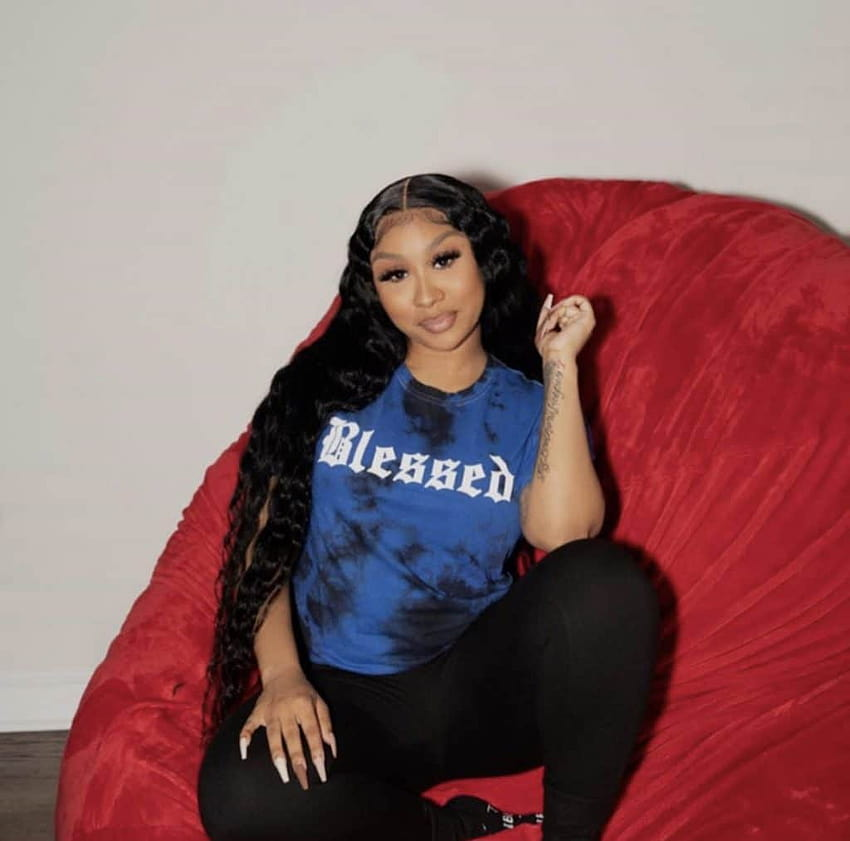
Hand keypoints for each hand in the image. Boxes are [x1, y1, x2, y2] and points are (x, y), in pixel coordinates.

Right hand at [239, 668, 336, 790]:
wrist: (282, 673)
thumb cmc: (304, 692)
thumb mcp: (319, 702)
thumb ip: (326, 724)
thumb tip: (332, 749)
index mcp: (304, 706)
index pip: (312, 732)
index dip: (317, 753)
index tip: (321, 772)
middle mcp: (286, 710)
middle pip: (292, 737)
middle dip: (298, 760)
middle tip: (303, 780)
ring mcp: (270, 712)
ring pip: (273, 736)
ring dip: (278, 756)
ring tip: (283, 775)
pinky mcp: (257, 713)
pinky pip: (248, 726)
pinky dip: (244, 739)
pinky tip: (244, 754)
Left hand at [535, 293, 594, 363]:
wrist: (556, 354)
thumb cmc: (550, 348)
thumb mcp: (543, 326)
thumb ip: (546, 311)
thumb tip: (549, 298)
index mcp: (572, 327)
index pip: (563, 310)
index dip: (554, 312)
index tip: (548, 321)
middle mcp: (580, 323)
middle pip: (565, 305)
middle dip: (554, 312)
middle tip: (550, 326)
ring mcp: (586, 321)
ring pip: (570, 303)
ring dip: (557, 313)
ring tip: (556, 326)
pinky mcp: (589, 318)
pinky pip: (580, 299)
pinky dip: (567, 306)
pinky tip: (563, 319)